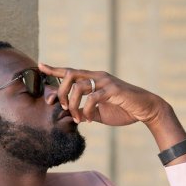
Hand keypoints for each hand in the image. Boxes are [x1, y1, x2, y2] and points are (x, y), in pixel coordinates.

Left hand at [39, 63, 185, 161]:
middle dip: (60, 92)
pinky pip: (92, 98)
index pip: (70, 71)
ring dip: (73, 105)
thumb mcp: (100, 112)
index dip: (55, 69)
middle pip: (69, 75)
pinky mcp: (112, 90)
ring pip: (78, 87)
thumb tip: (75, 116)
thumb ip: (87, 111)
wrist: (144, 109)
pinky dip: (87, 110)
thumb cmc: (123, 109)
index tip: (40, 66)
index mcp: (93, 79)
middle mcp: (97, 76)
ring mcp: (105, 81)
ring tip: (78, 118)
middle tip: (62, 108)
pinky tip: (89, 119)